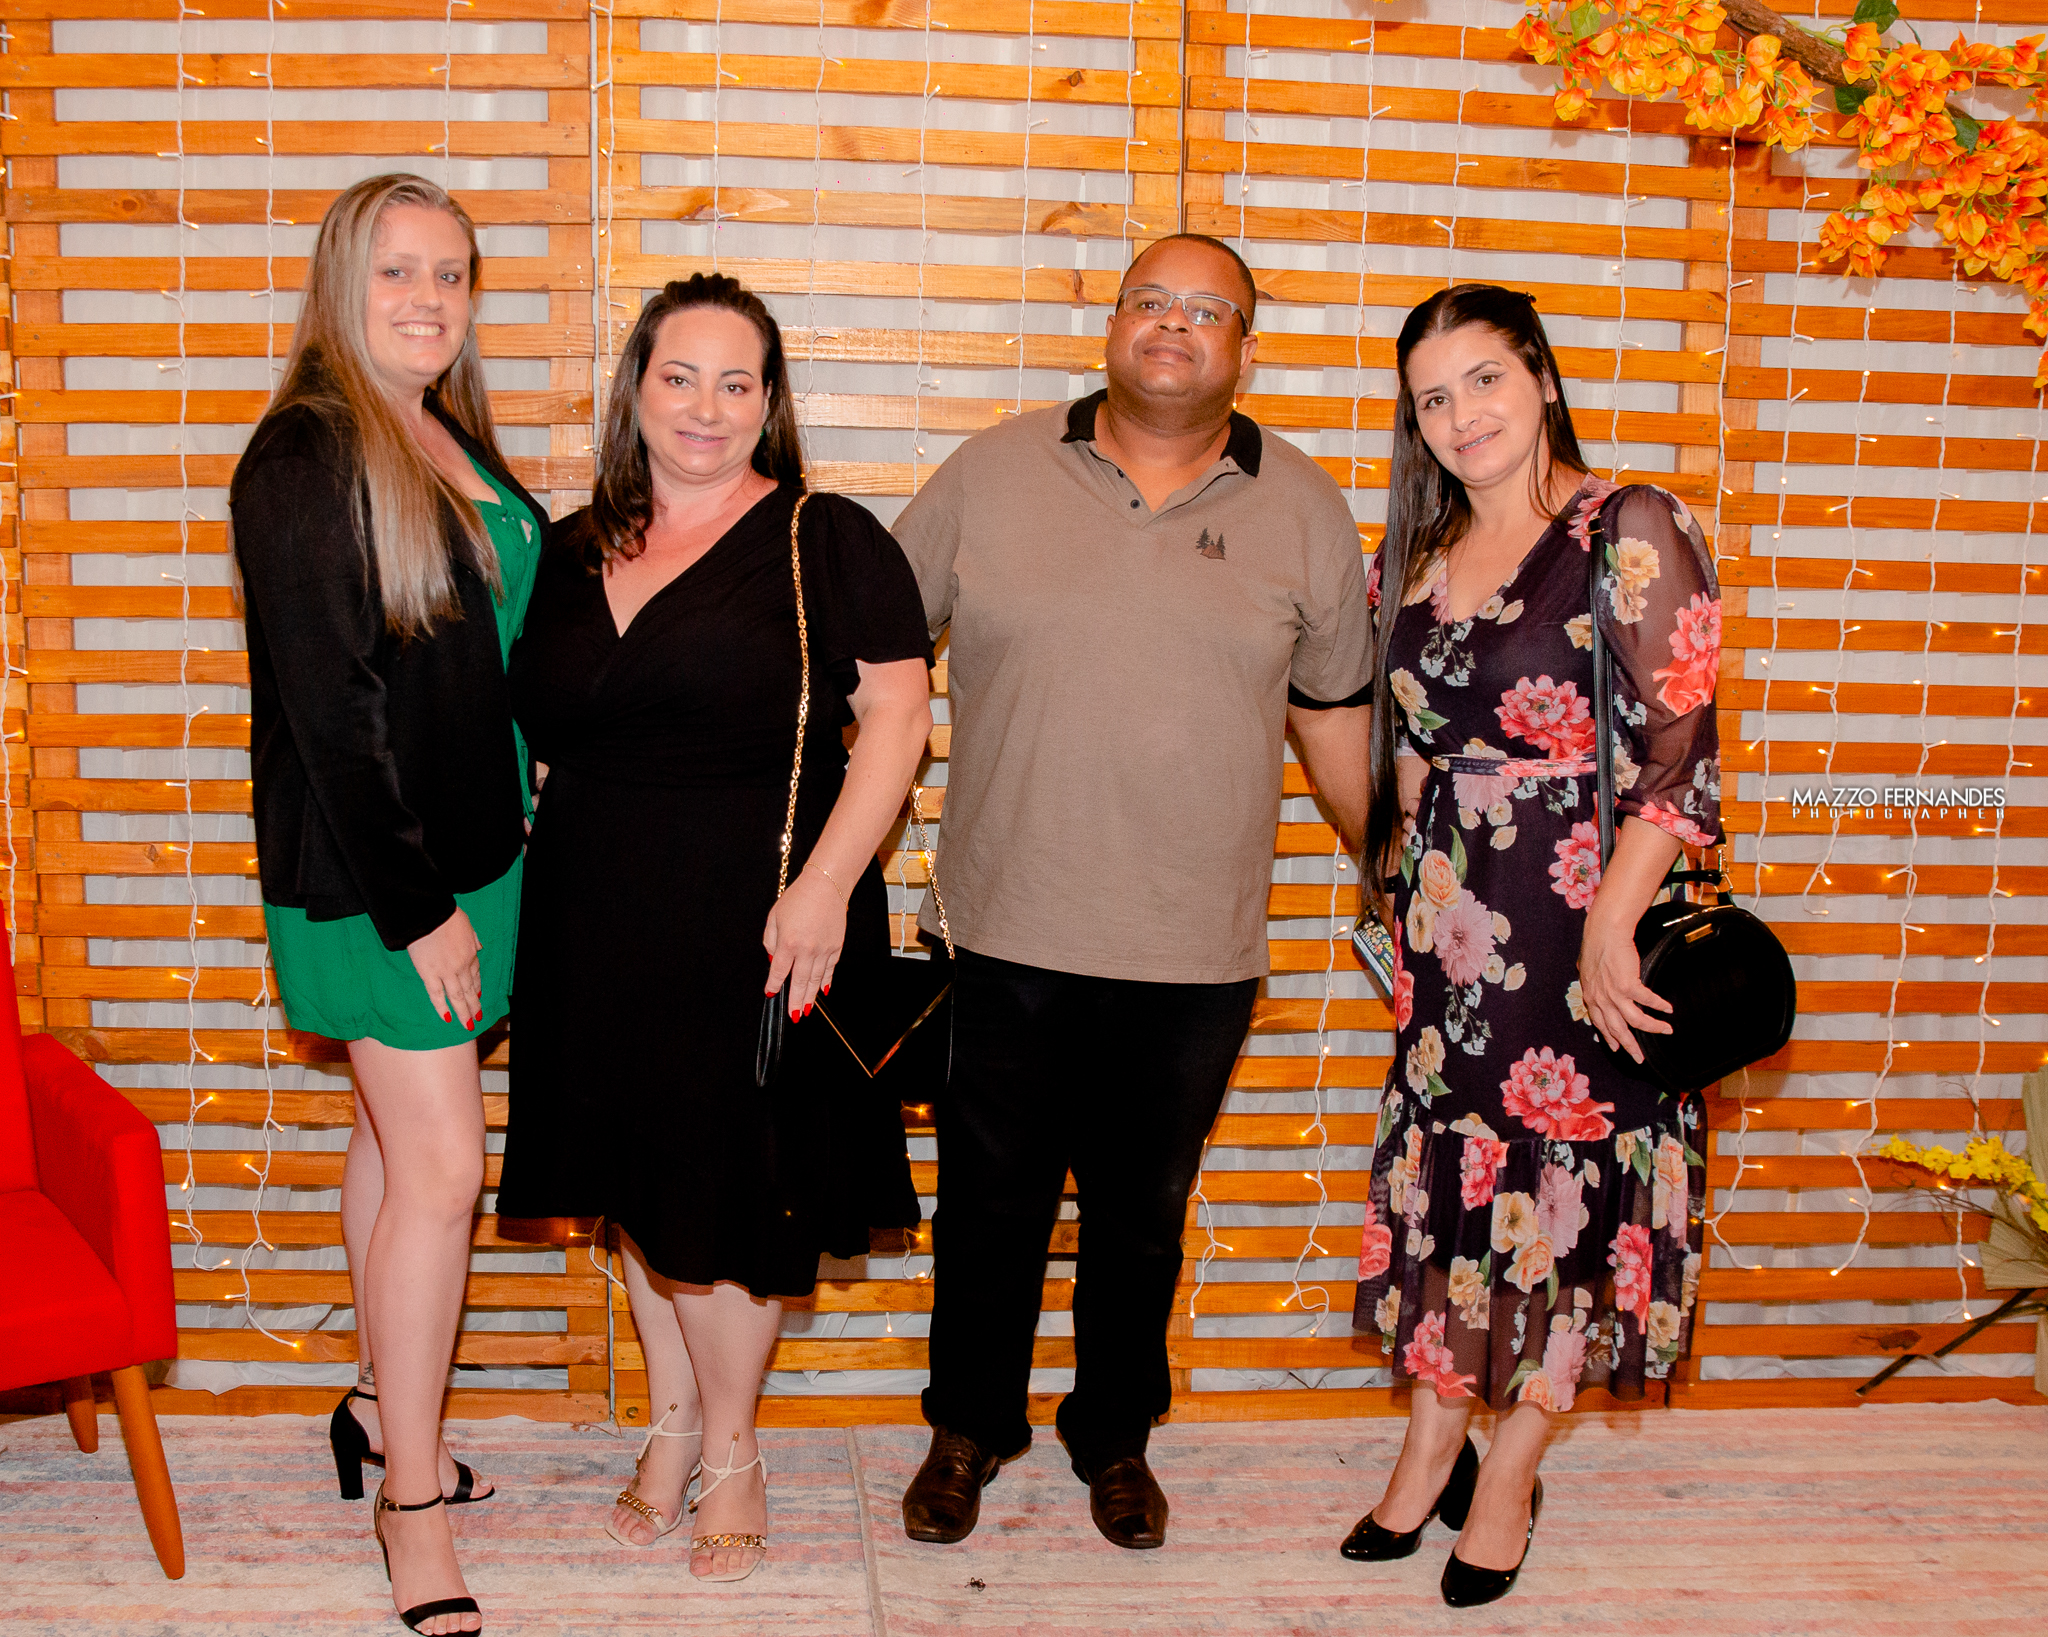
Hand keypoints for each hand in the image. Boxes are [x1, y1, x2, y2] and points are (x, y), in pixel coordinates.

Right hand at [408, 907, 482, 1029]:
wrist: (430, 915)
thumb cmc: (447, 916)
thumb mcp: (468, 925)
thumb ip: (474, 938)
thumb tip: (480, 947)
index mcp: (471, 953)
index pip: (476, 974)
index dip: (477, 987)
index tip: (478, 995)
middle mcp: (461, 966)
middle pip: (469, 989)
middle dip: (474, 1005)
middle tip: (478, 1018)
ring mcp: (446, 972)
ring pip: (457, 996)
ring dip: (463, 1012)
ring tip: (468, 1024)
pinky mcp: (429, 974)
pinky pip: (436, 994)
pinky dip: (442, 1007)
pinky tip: (447, 1018)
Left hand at [762, 869, 846, 1019]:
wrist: (825, 885)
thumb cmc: (798, 898)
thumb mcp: (774, 917)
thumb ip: (770, 941)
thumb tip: (774, 960)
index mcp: (788, 942)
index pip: (779, 971)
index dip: (773, 984)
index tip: (770, 993)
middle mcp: (806, 950)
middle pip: (799, 982)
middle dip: (795, 1001)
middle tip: (793, 1016)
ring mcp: (824, 950)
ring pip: (816, 980)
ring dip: (810, 997)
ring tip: (805, 1010)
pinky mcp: (836, 947)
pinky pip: (830, 970)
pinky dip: (825, 982)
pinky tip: (822, 991)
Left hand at [1577, 909, 1671, 1064]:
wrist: (1604, 933)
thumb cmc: (1597, 946)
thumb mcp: (1587, 968)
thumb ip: (1591, 978)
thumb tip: (1587, 976)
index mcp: (1592, 996)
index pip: (1600, 1024)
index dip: (1610, 1038)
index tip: (1618, 1048)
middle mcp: (1601, 999)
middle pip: (1618, 1030)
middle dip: (1631, 1046)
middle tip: (1640, 1058)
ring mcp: (1614, 994)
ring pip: (1636, 1021)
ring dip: (1653, 1028)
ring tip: (1666, 1030)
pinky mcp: (1627, 985)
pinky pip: (1647, 1001)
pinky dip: (1659, 1006)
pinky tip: (1668, 1009)